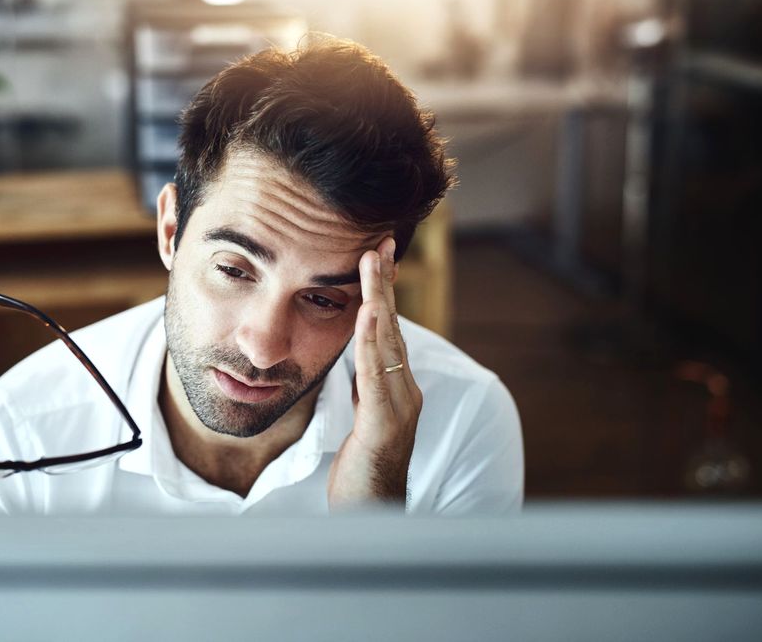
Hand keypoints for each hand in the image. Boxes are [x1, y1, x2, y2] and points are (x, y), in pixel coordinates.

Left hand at [327, 237, 422, 509]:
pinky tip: (368, 318)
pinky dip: (373, 345)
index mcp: (394, 389)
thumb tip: (359, 358)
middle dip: (384, 284)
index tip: (376, 254)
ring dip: (380, 302)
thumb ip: (363, 389)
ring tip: (374, 265)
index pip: (386, 332)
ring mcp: (398, 410)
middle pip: (392, 329)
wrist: (373, 520)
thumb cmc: (364, 473)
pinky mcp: (383, 429)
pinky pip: (377, 380)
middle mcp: (403, 394)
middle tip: (379, 242)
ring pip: (388, 347)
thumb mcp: (361, 421)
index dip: (381, 293)